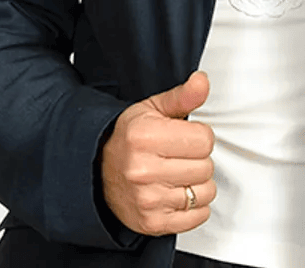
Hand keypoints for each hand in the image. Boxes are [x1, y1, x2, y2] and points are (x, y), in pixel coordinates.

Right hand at [101, 70, 215, 235]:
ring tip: (179, 174)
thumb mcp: (152, 109)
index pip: (204, 139)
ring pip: (205, 192)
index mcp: (145, 136)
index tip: (185, 136)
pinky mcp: (153, 223)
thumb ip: (182, 96)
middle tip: (179, 155)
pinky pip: (198, 216)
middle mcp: (143, 170)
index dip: (199, 136)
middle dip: (198, 159)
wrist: (97, 172)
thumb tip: (202, 81)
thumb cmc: (129, 139)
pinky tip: (178, 193)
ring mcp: (148, 200)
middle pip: (206, 167)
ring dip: (198, 183)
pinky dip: (195, 206)